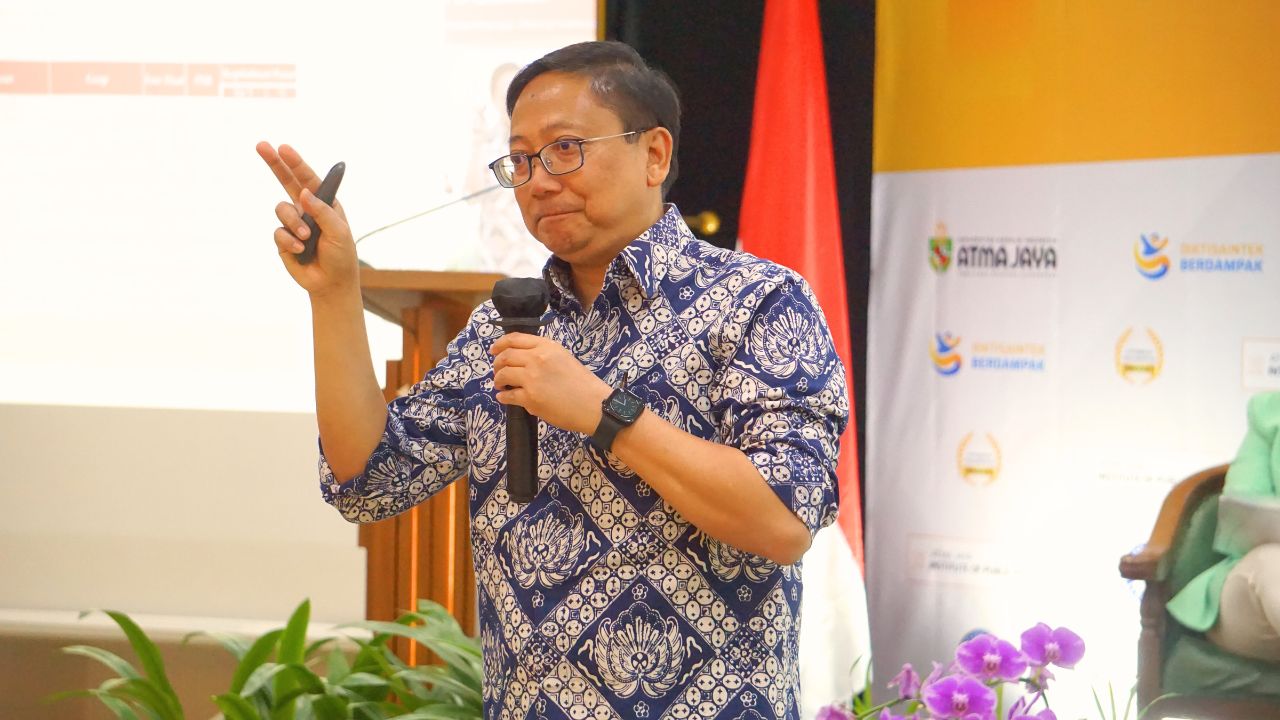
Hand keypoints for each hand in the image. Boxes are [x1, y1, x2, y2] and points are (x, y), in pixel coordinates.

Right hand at [256, 142, 357, 297]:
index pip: (308, 178)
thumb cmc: (341, 256)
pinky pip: (278, 232)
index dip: (295, 162)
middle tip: (261, 146)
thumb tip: (304, 193)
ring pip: (281, 209)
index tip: (284, 148)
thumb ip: (322, 212)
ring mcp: (294, 223)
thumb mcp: (339, 232)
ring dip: (294, 222)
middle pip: (286, 181)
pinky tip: (301, 250)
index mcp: (324, 203)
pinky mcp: (284, 240)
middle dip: (274, 163)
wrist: (331, 283)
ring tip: (307, 237)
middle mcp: (307, 209)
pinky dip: (290, 240)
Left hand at [490, 333, 611, 434]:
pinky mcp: (530, 398)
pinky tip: (504, 397)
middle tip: (498, 372)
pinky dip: (503, 397)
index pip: (514, 339)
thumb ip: (543, 355)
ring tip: (501, 385)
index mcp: (546, 347)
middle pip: (505, 357)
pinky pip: (508, 396)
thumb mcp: (564, 357)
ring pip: (503, 375)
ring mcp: (532, 379)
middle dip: (497, 365)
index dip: (500, 344)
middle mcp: (536, 359)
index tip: (494, 350)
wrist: (593, 404)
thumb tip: (522, 360)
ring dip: (498, 380)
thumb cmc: (582, 382)